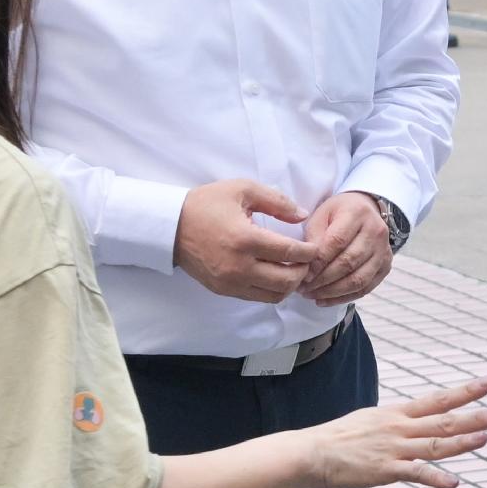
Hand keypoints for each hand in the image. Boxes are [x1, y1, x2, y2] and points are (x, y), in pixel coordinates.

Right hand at [172, 179, 319, 303]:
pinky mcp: (224, 290)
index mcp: (245, 239)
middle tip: (307, 260)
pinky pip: (258, 297)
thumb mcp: (242, 190)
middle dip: (304, 271)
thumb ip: (276, 201)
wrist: (170, 226)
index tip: (315, 248)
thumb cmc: (206, 204)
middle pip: (287, 280)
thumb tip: (302, 216)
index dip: (309, 252)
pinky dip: (272, 290)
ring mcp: (231, 282)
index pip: (290, 253)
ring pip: (275, 295)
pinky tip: (275, 275)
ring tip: (293, 269)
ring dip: (290, 284)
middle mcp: (239, 266)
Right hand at [295, 376, 486, 487]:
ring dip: (462, 442)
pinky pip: (415, 474)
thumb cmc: (337, 440)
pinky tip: (454, 483)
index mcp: (396, 414)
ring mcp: (394, 449)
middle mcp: (399, 428)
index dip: (464, 392)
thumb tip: (410, 423)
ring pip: (435, 444)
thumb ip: (394, 424)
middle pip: (444, 420)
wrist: (310, 454)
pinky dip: (435, 478)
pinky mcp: (385, 470)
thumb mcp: (370, 422)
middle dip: (475, 416)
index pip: (437, 400)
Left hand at [302, 191, 397, 305]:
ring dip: (332, 292)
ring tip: (312, 294)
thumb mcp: (321, 214)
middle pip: (348, 262)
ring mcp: (384, 250)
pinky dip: (343, 297)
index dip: (319, 261)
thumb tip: (306, 264)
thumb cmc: (339, 213)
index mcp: (357, 214)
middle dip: (323, 279)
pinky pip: (365, 288)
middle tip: (303, 288)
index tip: (303, 274)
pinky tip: (325, 300)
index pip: (337, 241)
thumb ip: (313, 236)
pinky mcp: (385, 266)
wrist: (365, 210)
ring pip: (358, 279)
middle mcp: (376, 231)